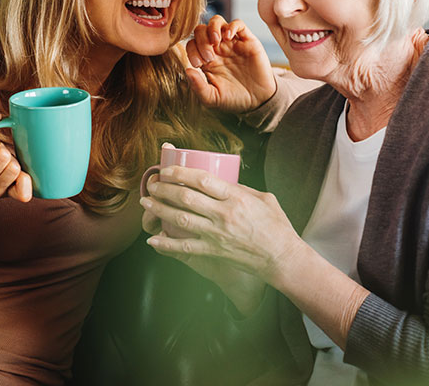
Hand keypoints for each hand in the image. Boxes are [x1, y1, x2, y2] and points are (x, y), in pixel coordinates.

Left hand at [140, 165, 302, 285]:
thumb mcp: (264, 199)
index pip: (202, 180)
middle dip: (164, 189)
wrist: (282, 258)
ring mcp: (217, 234)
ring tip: (146, 202)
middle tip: (151, 184)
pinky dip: (166, 244)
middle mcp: (224, 214)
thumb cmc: (276, 227)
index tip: (167, 170)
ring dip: (160, 210)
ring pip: (180, 219)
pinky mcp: (213, 251)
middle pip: (186, 198)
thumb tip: (221, 181)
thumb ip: (241, 189)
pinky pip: (185, 247)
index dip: (180, 173)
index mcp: (236, 198)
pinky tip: (153, 240)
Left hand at [179, 15, 276, 113]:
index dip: (191, 50)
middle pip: (201, 30)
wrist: (258, 101)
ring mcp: (232, 43)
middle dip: (201, 40)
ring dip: (212, 28)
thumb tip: (187, 70)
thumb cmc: (233, 99)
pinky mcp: (247, 41)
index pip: (192, 44)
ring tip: (215, 41)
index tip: (199, 65)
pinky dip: (231, 26)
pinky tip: (229, 38)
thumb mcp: (212, 98)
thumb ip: (198, 87)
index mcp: (206, 60)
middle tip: (209, 57)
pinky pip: (238, 24)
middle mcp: (217, 49)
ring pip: (217, 21)